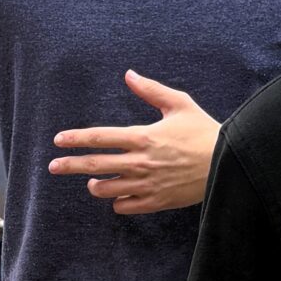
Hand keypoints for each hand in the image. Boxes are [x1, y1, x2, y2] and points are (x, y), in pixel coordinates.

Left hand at [49, 72, 218, 212]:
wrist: (228, 164)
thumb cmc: (204, 131)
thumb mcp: (179, 104)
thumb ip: (151, 90)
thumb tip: (128, 74)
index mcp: (143, 137)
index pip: (100, 138)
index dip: (76, 139)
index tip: (58, 141)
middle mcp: (140, 162)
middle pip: (95, 165)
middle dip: (70, 166)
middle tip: (52, 167)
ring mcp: (147, 185)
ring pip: (106, 190)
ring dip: (95, 185)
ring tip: (93, 181)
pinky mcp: (156, 202)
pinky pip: (125, 207)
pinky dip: (117, 202)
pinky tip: (118, 196)